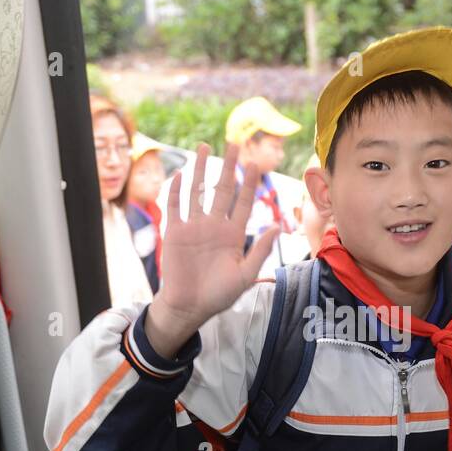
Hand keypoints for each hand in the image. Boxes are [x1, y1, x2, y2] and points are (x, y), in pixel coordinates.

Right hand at [144, 142, 279, 358]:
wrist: (189, 306)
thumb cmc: (219, 295)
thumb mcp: (245, 275)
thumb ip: (259, 251)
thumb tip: (276, 228)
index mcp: (233, 234)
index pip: (243, 202)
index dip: (249, 183)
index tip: (255, 163)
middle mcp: (214, 226)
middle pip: (222, 189)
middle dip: (228, 167)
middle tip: (234, 144)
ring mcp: (194, 227)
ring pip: (199, 191)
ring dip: (201, 170)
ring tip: (205, 147)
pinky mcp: (175, 232)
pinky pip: (175, 207)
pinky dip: (177, 190)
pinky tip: (180, 173)